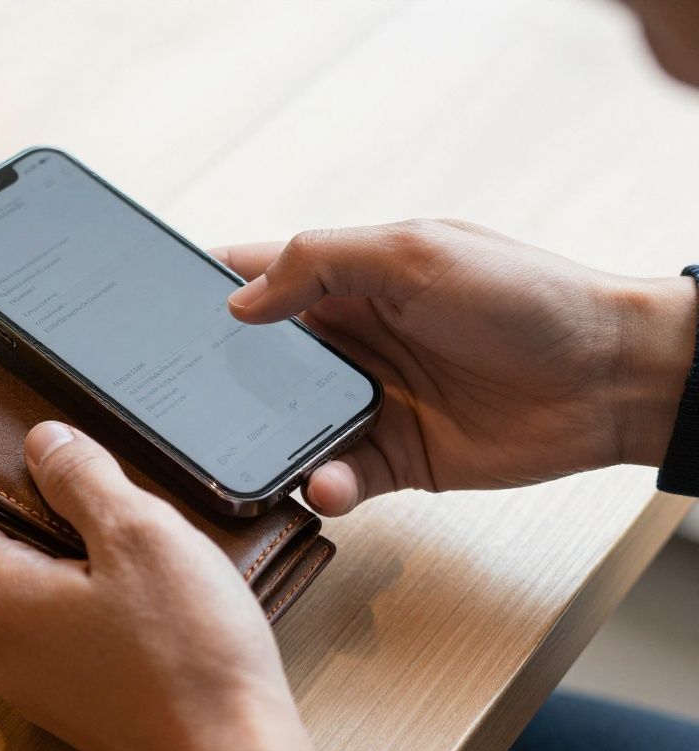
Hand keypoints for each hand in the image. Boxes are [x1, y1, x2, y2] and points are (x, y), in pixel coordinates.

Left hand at [0, 421, 319, 750]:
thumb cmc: (190, 657)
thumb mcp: (139, 534)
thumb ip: (81, 478)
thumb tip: (42, 442)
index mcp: (5, 601)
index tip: (32, 459)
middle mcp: (9, 650)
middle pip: (4, 559)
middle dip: (53, 521)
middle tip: (113, 502)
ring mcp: (46, 686)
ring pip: (47, 599)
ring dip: (87, 566)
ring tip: (148, 553)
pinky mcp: (85, 706)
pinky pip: (77, 637)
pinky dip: (107, 608)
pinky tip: (160, 602)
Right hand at [215, 218, 695, 514]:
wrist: (610, 378)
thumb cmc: (523, 297)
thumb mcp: (415, 253)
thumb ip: (321, 261)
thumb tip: (239, 302)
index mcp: (347, 280)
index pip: (255, 278)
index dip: (205, 290)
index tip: (153, 310)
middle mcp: (346, 341)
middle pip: (256, 364)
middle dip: (218, 384)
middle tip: (178, 404)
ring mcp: (367, 401)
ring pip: (286, 428)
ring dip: (265, 444)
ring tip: (250, 458)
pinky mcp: (393, 459)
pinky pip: (336, 477)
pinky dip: (322, 484)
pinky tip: (324, 484)